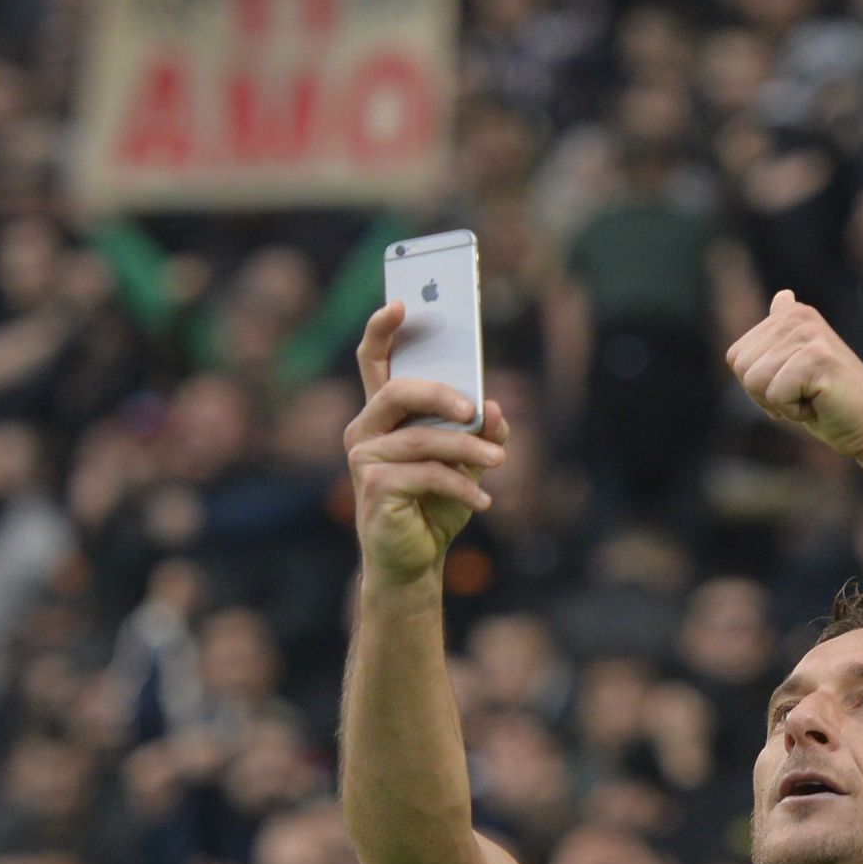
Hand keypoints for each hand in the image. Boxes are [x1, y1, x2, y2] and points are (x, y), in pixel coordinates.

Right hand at [345, 302, 508, 585]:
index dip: (382, 331)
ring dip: (466, 449)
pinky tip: (483, 499)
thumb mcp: (468, 461)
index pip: (374, 362)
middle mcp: (365, 430)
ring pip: (420, 438)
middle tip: (474, 408)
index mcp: (384, 414)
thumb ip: (481, 431)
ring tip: (497, 462)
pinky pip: (425, 473)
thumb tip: (492, 409)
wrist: (415, 559)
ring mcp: (364, 458)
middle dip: (440, 394)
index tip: (401, 304)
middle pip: (396, 391)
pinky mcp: (372, 487)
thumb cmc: (436, 503)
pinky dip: (461, 485)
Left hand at [726, 290, 862, 463]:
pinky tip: (820, 403)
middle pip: (742, 368)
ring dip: (779, 403)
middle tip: (803, 393)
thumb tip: (783, 295)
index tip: (790, 385)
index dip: (757, 384)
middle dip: (764, 394)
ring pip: (755, 382)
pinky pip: (775, 395)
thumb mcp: (798, 362)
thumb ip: (784, 332)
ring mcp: (810, 335)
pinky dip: (793, 411)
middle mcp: (799, 316)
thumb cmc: (829, 399)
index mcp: (790, 313)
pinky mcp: (817, 358)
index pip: (735, 356)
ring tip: (812, 397)